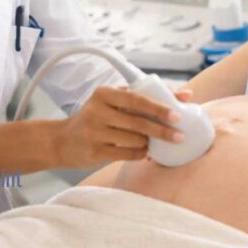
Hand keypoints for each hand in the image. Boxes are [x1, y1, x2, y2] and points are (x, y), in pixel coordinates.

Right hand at [54, 85, 192, 168]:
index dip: (159, 107)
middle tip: (180, 136)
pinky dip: (140, 153)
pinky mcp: (94, 151)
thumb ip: (146, 96)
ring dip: (148, 143)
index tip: (178, 114)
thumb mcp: (114, 102)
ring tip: (150, 143)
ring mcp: (94, 132)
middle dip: (162, 130)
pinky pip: (127, 154)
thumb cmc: (97, 118)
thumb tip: (186, 95)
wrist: (61, 141)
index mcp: (104, 93)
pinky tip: (142, 151)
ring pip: (135, 140)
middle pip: (138, 122)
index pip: (137, 99)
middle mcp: (97, 111)